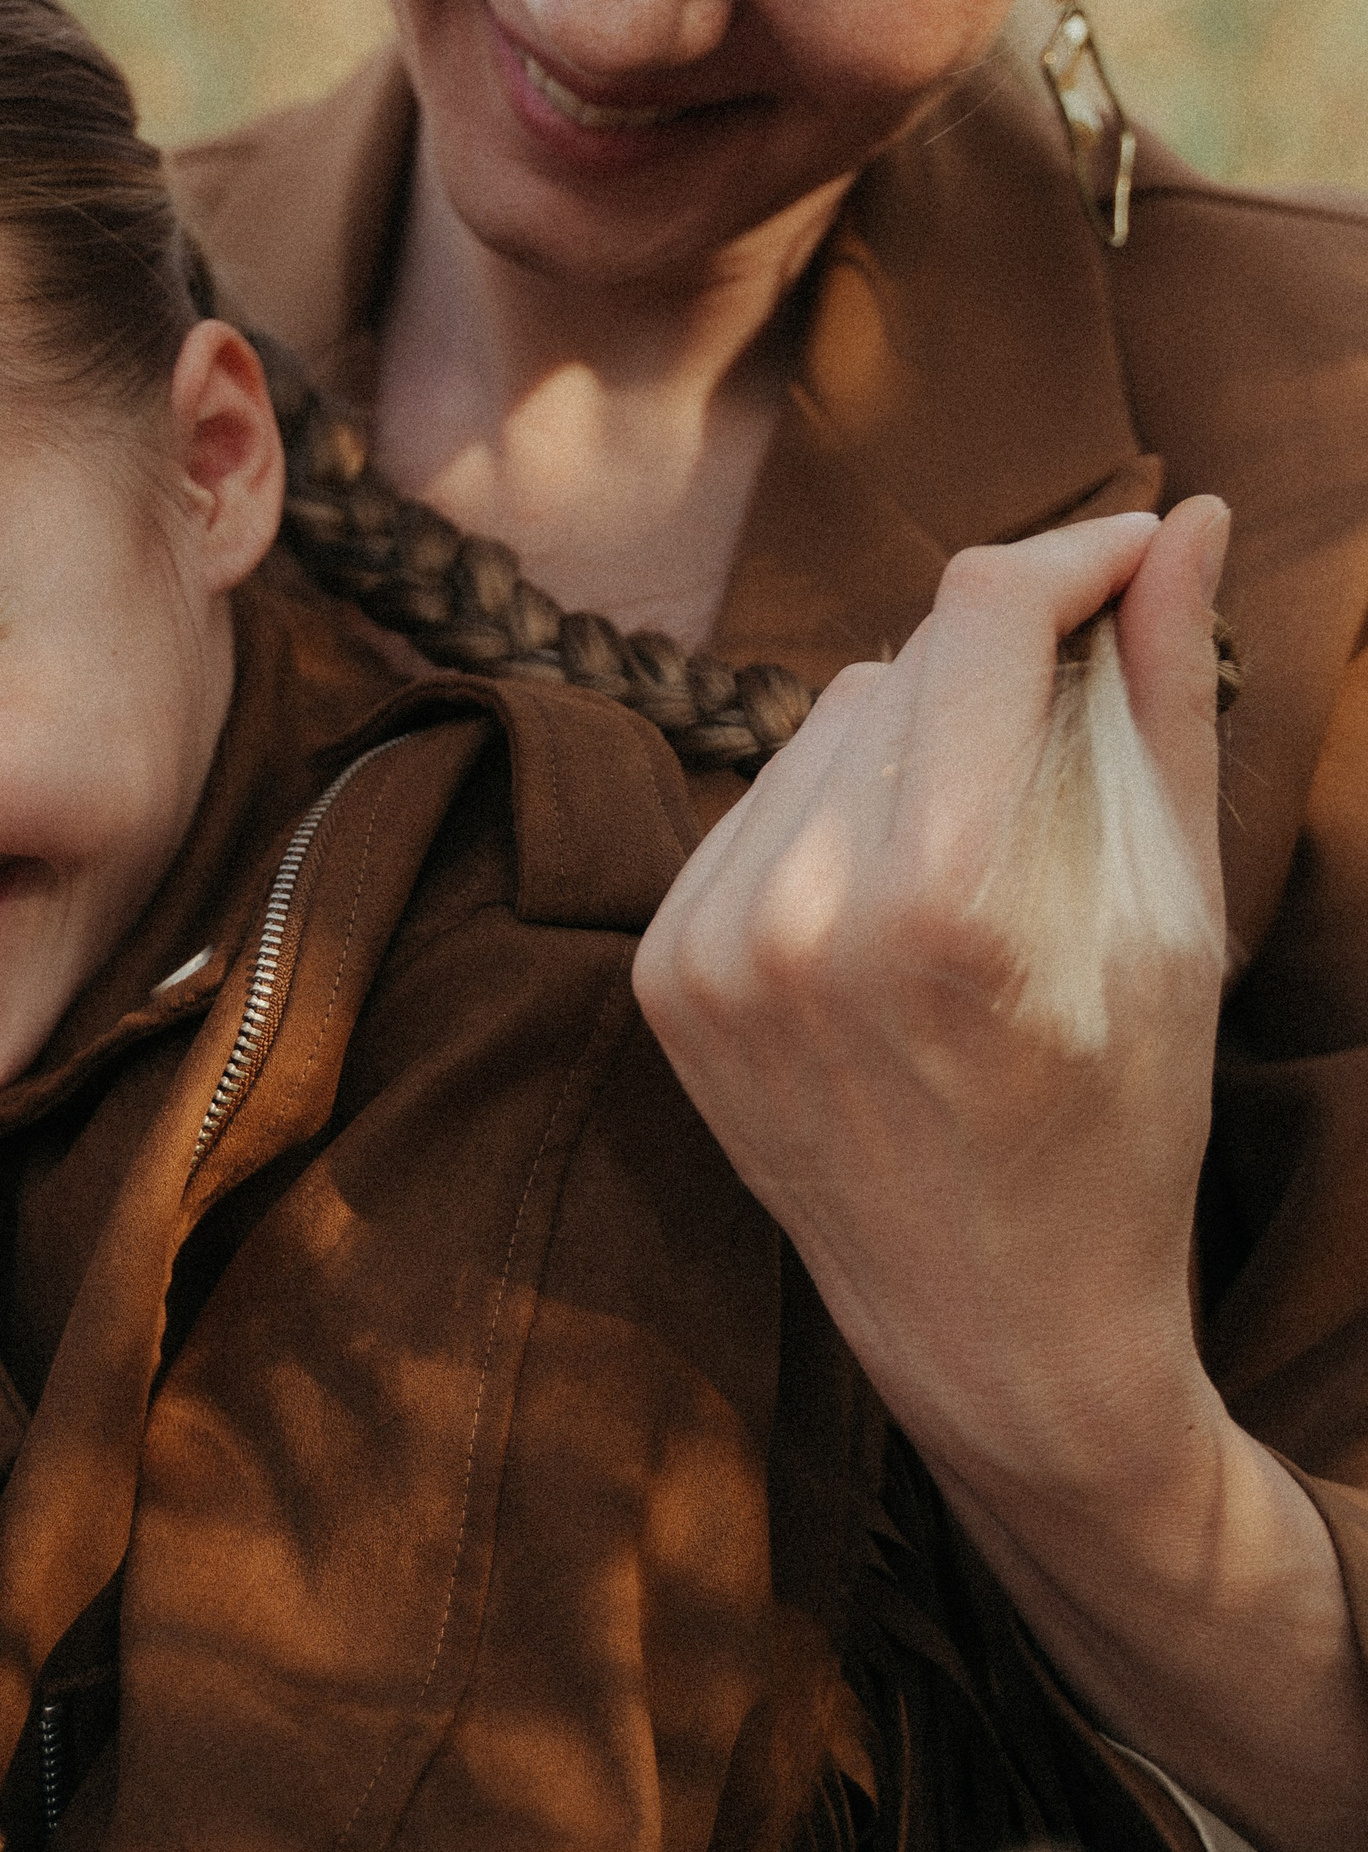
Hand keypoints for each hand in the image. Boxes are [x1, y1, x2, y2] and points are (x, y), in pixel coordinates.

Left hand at [634, 501, 1225, 1483]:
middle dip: (1006, 668)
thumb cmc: (1124, 1126)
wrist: (995, 1332)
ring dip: (914, 742)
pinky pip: (756, 806)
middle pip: (905, 663)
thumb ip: (1168, 701)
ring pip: (821, 722)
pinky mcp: (662, 971)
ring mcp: (710, 946)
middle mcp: (799, 914)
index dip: (1072, 555)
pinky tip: (893, 903)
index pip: (980, 616)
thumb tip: (1188, 519)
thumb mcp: (1175, 918)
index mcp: (945, 903)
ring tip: (985, 856)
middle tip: (1082, 740)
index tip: (1135, 551)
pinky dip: (832, 815)